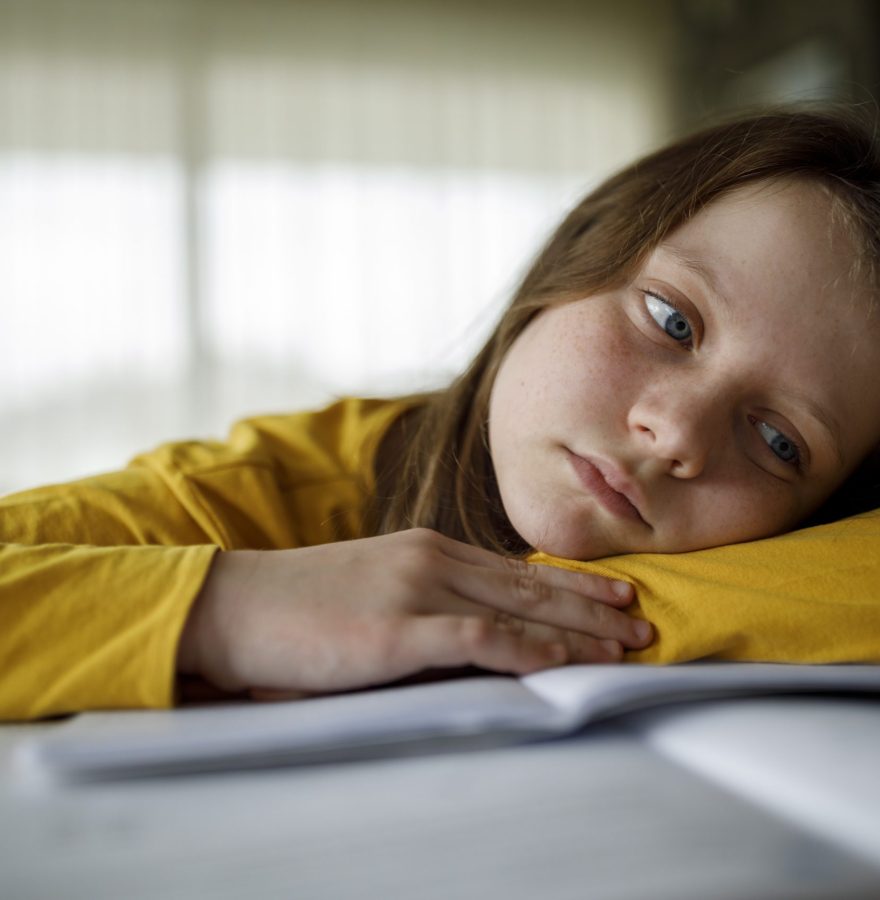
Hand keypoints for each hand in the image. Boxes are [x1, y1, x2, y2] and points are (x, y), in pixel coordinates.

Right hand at [177, 528, 652, 696]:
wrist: (234, 604)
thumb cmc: (299, 602)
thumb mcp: (371, 588)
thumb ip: (423, 599)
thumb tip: (474, 627)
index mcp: (426, 549)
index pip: (517, 567)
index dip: (572, 583)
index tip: (614, 596)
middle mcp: (431, 561)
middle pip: (531, 585)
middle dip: (593, 609)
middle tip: (642, 624)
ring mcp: (416, 592)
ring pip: (517, 608)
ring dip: (577, 632)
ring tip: (625, 648)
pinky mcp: (395, 631)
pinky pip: (478, 638)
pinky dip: (526, 649)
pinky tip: (562, 663)